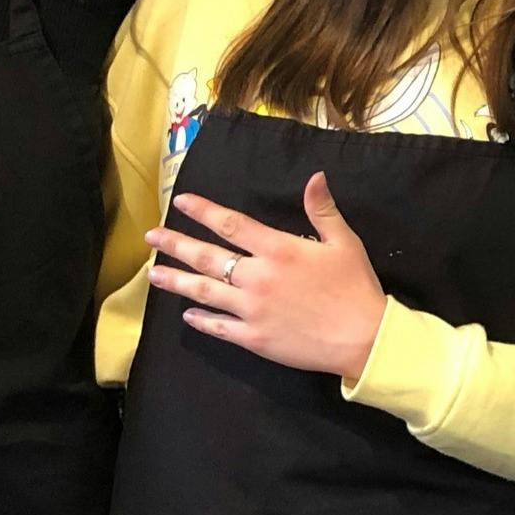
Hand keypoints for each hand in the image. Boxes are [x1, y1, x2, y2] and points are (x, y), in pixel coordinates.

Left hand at [147, 174, 388, 383]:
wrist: (363, 337)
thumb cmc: (355, 286)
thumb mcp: (345, 241)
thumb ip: (322, 209)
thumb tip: (314, 176)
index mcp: (279, 250)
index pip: (232, 224)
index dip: (204, 211)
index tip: (181, 201)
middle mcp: (257, 277)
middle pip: (208, 257)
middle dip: (176, 244)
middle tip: (151, 237)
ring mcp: (251, 310)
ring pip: (204, 292)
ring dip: (177, 280)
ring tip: (153, 273)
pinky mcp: (253, 338)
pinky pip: (218, 327)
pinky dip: (200, 320)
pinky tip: (187, 315)